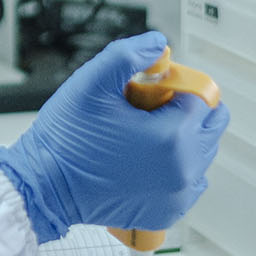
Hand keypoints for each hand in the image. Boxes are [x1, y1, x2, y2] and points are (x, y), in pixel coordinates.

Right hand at [0, 32, 228, 242]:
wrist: (44, 187)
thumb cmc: (65, 141)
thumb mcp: (92, 82)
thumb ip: (129, 54)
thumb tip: (157, 44)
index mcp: (172, 137)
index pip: (201, 96)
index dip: (176, 85)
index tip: (149, 89)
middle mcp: (183, 169)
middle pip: (211, 124)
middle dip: (186, 110)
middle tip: (147, 109)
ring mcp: (177, 194)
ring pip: (203, 151)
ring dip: (182, 137)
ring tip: (141, 134)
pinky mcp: (168, 211)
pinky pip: (191, 179)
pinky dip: (176, 166)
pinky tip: (146, 158)